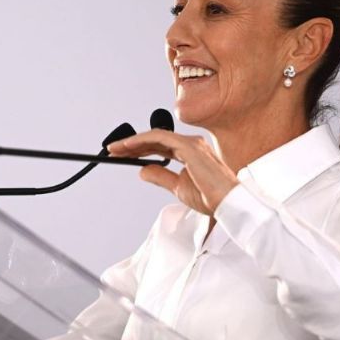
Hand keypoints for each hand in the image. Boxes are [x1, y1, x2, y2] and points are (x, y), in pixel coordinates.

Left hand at [107, 131, 238, 215]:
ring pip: (155, 136)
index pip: (160, 147)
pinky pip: (160, 138)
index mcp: (190, 153)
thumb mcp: (177, 187)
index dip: (139, 149)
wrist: (226, 203)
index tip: (122, 155)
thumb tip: (142, 170)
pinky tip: (128, 147)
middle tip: (113, 150)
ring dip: (133, 141)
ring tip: (115, 148)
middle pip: (155, 140)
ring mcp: (191, 143)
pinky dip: (142, 140)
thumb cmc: (210, 197)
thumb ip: (161, 176)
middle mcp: (191, 144)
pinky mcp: (189, 146)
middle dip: (132, 145)